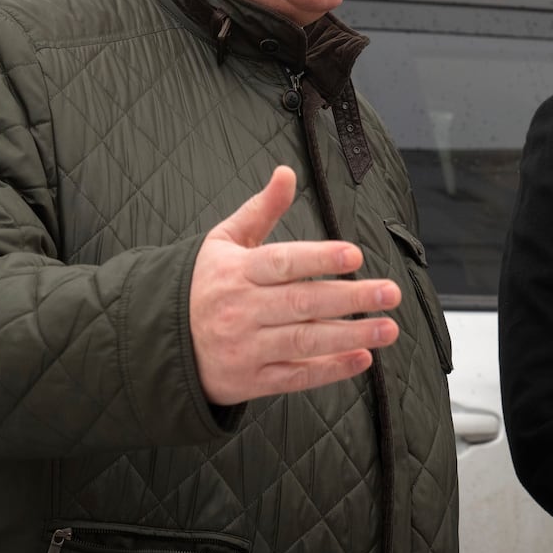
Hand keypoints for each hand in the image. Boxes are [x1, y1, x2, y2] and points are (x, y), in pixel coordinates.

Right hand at [189, 166, 399, 403]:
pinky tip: (363, 359)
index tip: (355, 255)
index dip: (319, 259)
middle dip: (350, 298)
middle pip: (302, 303)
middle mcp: (241, 310)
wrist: (162, 343)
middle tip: (390, 292)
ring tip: (388, 328)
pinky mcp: (250, 380)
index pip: (282, 263)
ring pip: (304, 342)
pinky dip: (330, 370)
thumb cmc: (205, 284)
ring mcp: (245, 348)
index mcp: (236, 272)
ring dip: (350, 336)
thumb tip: (286, 172)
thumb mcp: (224, 242)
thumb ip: (261, 210)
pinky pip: (295, 376)